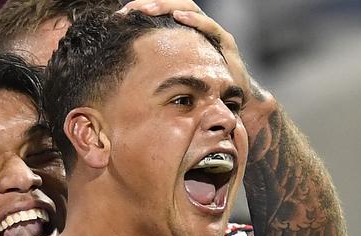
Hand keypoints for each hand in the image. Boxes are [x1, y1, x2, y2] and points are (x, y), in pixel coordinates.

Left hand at [118, 0, 251, 102]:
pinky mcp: (226, 43)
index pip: (163, 14)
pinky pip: (210, 27)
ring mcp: (213, 34)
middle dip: (150, 5)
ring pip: (189, 9)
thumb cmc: (205, 92)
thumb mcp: (177, 80)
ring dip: (167, 6)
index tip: (121, 16)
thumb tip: (127, 77)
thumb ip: (160, 73)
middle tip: (128, 9)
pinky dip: (194, 20)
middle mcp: (200, 30)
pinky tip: (178, 16)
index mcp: (186, 35)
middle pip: (173, 6)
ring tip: (147, 8)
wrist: (239, 102)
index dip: (143, 11)